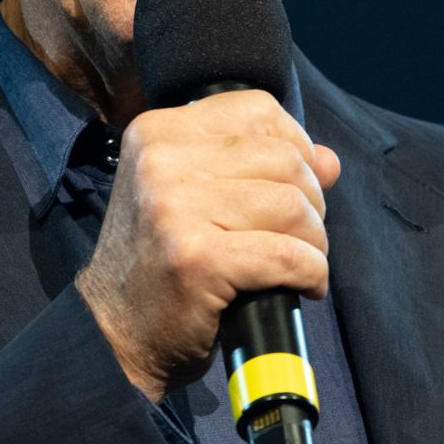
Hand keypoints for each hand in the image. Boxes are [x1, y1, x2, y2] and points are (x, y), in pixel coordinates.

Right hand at [76, 90, 341, 401]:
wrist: (115, 332)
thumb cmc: (161, 262)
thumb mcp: (197, 197)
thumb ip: (260, 168)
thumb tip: (329, 160)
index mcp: (158, 132)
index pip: (259, 111)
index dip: (296, 147)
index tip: (294, 187)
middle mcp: (161, 160)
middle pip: (285, 160)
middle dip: (311, 203)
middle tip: (298, 238)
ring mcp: (175, 208)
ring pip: (293, 206)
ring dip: (314, 242)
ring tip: (299, 264)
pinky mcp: (195, 259)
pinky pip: (287, 256)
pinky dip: (310, 273)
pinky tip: (304, 286)